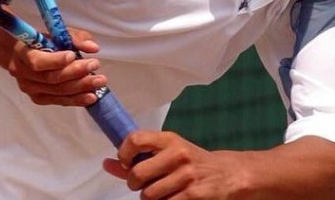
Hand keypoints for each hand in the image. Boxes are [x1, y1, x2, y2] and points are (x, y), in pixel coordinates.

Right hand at [6, 27, 106, 106]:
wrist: (27, 54)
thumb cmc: (44, 41)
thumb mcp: (57, 33)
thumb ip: (75, 38)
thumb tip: (93, 48)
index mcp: (22, 52)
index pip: (37, 61)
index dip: (55, 60)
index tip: (73, 55)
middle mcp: (22, 73)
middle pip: (50, 78)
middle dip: (75, 72)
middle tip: (95, 64)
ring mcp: (30, 88)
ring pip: (57, 91)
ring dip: (80, 87)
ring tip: (99, 81)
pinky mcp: (39, 98)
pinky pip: (59, 101)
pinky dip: (76, 99)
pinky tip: (91, 96)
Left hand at [103, 131, 250, 199]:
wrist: (228, 174)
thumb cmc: (191, 163)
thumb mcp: (169, 154)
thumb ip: (138, 158)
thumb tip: (107, 163)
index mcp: (170, 139)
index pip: (135, 139)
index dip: (124, 154)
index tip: (126, 162)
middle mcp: (178, 154)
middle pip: (137, 174)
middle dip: (135, 184)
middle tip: (143, 184)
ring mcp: (187, 175)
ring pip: (148, 195)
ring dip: (150, 198)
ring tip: (161, 193)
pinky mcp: (193, 195)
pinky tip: (172, 199)